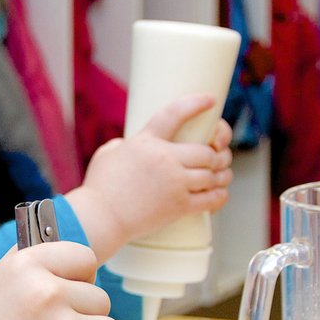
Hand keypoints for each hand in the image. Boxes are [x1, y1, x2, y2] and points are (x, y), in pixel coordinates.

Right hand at [64, 93, 233, 262]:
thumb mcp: (107, 155)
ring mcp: (174, 183)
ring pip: (213, 175)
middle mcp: (165, 160)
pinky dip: (220, 196)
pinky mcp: (178, 206)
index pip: (176, 114)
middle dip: (217, 155)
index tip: (210, 100)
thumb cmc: (98, 188)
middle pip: (206, 152)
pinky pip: (211, 199)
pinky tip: (220, 193)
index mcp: (147, 142)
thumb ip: (123, 145)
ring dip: (221, 175)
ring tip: (221, 176)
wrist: (100, 218)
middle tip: (218, 159)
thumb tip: (129, 145)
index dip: (196, 103)